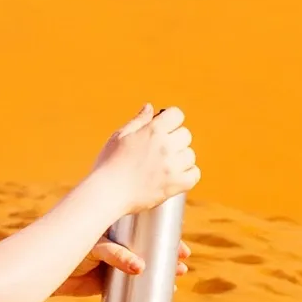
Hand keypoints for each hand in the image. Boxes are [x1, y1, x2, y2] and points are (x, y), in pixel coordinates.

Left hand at [53, 232, 195, 295]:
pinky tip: (162, 293)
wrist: (51, 270)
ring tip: (177, 278)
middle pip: (150, 248)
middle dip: (169, 256)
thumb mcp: (96, 247)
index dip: (166, 235)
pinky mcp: (110, 282)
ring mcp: (116, 264)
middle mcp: (119, 245)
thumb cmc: (72, 250)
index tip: (181, 244)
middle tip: (183, 264)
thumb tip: (141, 268)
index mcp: (118, 229)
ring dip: (162, 273)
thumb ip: (116, 255)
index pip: (147, 228)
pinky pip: (133, 286)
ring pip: (146, 267)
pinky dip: (147, 290)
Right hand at [86, 104, 198, 220]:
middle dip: (174, 139)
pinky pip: (194, 174)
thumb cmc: (109, 164)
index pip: (177, 114)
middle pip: (185, 135)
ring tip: (164, 165)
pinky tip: (174, 176)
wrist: (107, 193)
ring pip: (190, 155)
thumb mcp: (120, 136)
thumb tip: (150, 107)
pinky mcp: (175, 185)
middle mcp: (165, 146)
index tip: (163, 128)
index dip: (170, 120)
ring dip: (180, 158)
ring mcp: (172, 166)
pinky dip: (187, 175)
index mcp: (152, 130)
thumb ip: (139, 120)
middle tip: (159, 150)